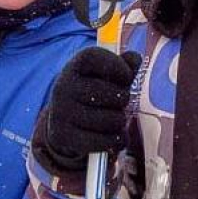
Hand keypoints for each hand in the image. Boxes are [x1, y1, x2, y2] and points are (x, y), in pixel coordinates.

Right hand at [46, 47, 140, 168]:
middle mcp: (64, 86)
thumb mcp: (105, 75)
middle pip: (113, 94)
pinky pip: (105, 141)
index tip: (127, 77)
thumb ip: (124, 65)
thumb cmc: (92, 93)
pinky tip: (115, 136)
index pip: (96, 58)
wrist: (62, 122)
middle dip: (124, 100)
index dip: (119, 67)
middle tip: (120, 103)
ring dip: (121, 122)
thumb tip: (135, 58)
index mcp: (74, 66)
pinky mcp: (64, 136)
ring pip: (112, 120)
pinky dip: (117, 141)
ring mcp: (62, 112)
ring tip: (115, 120)